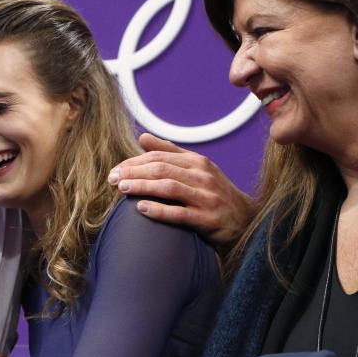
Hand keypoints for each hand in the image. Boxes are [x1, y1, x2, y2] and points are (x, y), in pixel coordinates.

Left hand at [108, 133, 254, 248]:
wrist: (245, 218)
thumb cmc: (213, 191)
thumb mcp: (196, 168)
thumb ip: (170, 152)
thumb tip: (142, 137)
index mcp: (197, 162)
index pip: (160, 157)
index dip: (135, 162)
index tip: (116, 169)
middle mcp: (203, 176)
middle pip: (162, 170)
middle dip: (134, 172)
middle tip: (112, 179)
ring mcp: (206, 198)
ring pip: (169, 188)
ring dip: (143, 187)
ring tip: (121, 189)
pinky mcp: (208, 219)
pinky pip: (180, 214)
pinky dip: (159, 210)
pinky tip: (140, 208)